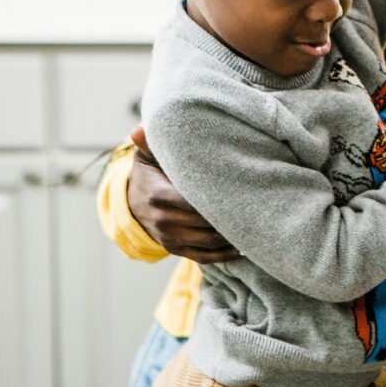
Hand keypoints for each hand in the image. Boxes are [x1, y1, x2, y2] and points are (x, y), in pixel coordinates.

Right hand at [128, 126, 240, 262]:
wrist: (131, 203)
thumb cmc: (149, 174)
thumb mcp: (147, 157)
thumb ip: (150, 144)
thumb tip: (138, 129)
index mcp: (159, 195)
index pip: (194, 202)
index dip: (219, 199)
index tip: (242, 190)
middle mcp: (163, 220)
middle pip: (205, 223)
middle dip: (230, 216)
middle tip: (254, 206)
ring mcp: (169, 238)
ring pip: (208, 241)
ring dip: (231, 236)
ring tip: (253, 224)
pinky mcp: (175, 249)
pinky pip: (203, 257)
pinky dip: (224, 254)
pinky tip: (240, 245)